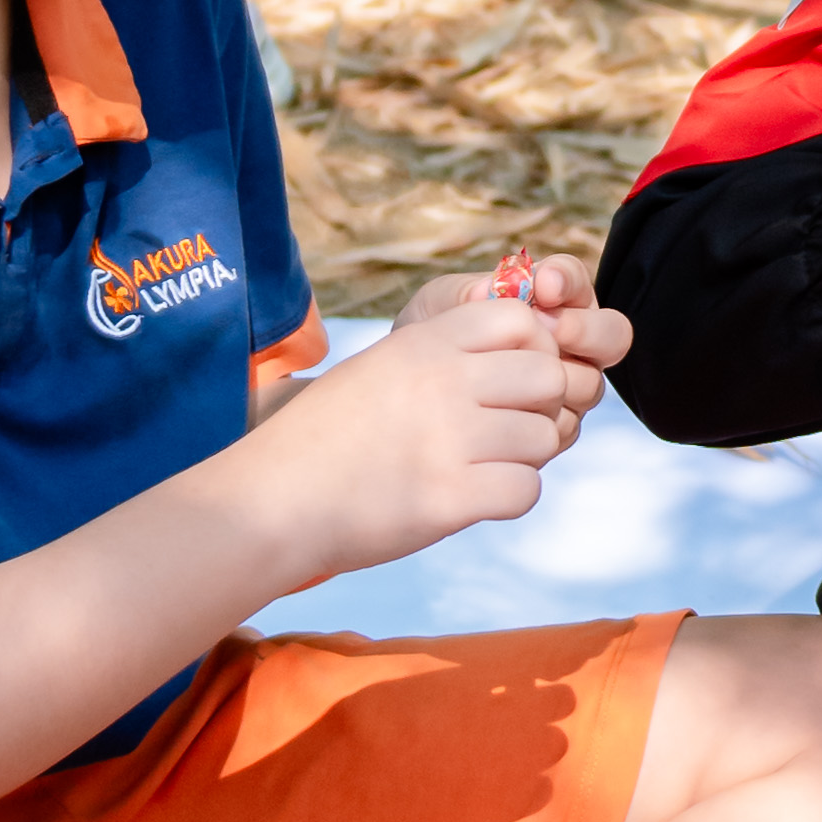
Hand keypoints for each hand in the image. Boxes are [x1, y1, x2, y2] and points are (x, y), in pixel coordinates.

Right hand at [261, 276, 628, 568]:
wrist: (273, 502)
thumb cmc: (326, 437)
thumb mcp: (380, 367)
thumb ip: (442, 353)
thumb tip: (522, 347)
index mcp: (423, 343)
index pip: (522, 320)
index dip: (530, 352)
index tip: (506, 383)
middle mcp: (442, 381)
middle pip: (548, 377)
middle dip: (538, 408)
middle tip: (504, 433)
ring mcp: (448, 439)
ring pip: (543, 437)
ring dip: (523, 459)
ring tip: (482, 468)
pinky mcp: (450, 497)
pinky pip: (526, 490)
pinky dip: (509, 498)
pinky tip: (474, 499)